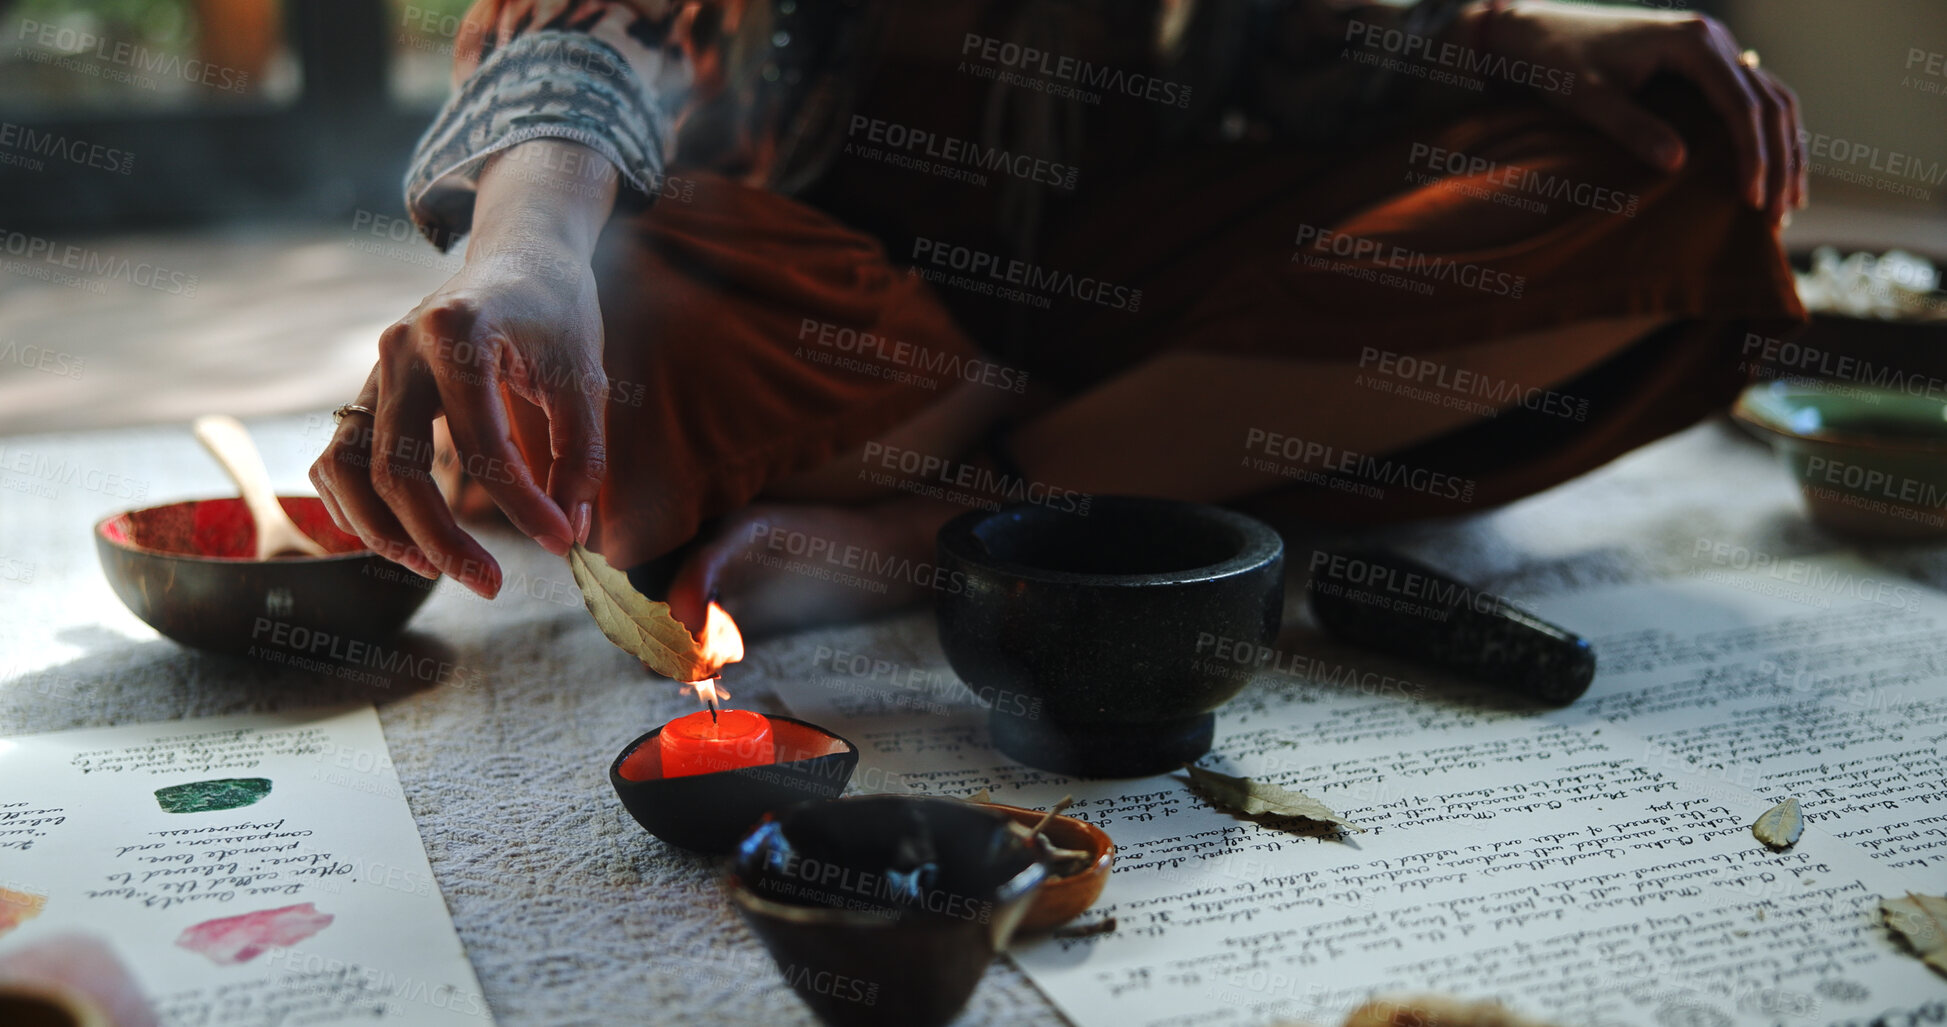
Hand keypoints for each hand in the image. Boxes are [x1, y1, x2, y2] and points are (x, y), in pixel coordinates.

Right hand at [312, 140, 617, 597]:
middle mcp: (400, 348)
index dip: (523, 504)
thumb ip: (581, 454)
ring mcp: (374, 368)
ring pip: (349, 468)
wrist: (519, 254)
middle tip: (492, 584)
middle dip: (441, 538)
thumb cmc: (557, 312)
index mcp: (458, 332)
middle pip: (397, 467)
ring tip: (441, 571)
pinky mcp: (367, 389)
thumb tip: (572, 533)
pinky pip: (336, 459)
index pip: (481, 444)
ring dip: (385, 532)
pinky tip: (404, 541)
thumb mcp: (585, 376)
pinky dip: (356, 508)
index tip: (561, 540)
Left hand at [1464, 1, 1806, 219]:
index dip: (1753, 156)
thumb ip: (1631, 127)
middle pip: (1770, 101)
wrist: (1540, 30)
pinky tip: (1773, 166)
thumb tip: (1678, 163)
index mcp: (1693, 43)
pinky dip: (1767, 131)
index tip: (1752, 201)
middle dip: (1781, 161)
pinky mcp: (1704, 59)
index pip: (1742, 105)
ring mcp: (1713, 46)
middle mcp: (1714, 38)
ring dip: (1785, 148)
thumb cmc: (1559, 63)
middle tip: (1779, 216)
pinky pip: (1752, 94)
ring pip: (1772, 96)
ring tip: (1788, 200)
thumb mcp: (1588, 98)